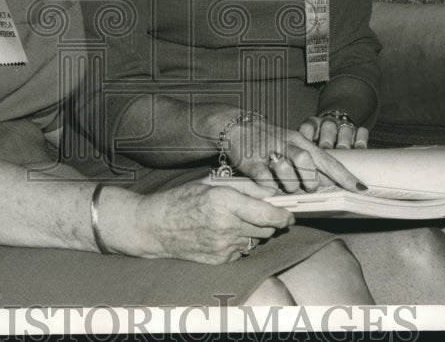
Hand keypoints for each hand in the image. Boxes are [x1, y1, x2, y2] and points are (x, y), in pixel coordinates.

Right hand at [129, 180, 294, 264]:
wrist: (155, 226)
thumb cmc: (181, 199)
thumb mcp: (212, 184)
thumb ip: (245, 188)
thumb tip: (272, 194)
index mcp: (225, 201)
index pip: (268, 214)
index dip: (284, 216)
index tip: (289, 214)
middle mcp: (227, 226)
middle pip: (266, 229)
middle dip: (269, 222)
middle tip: (262, 213)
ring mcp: (223, 246)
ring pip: (256, 241)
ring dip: (254, 232)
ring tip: (235, 221)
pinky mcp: (220, 260)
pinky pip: (242, 251)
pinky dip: (240, 243)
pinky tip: (224, 233)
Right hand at [226, 119, 366, 194]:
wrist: (236, 127)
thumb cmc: (269, 140)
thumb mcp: (291, 143)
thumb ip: (308, 161)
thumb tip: (328, 184)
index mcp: (301, 140)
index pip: (327, 159)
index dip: (344, 175)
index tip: (360, 189)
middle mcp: (287, 144)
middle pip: (306, 162)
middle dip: (309, 180)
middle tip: (306, 186)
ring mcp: (269, 152)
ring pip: (285, 171)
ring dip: (288, 185)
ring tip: (285, 185)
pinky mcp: (252, 161)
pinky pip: (265, 180)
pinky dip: (269, 187)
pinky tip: (268, 185)